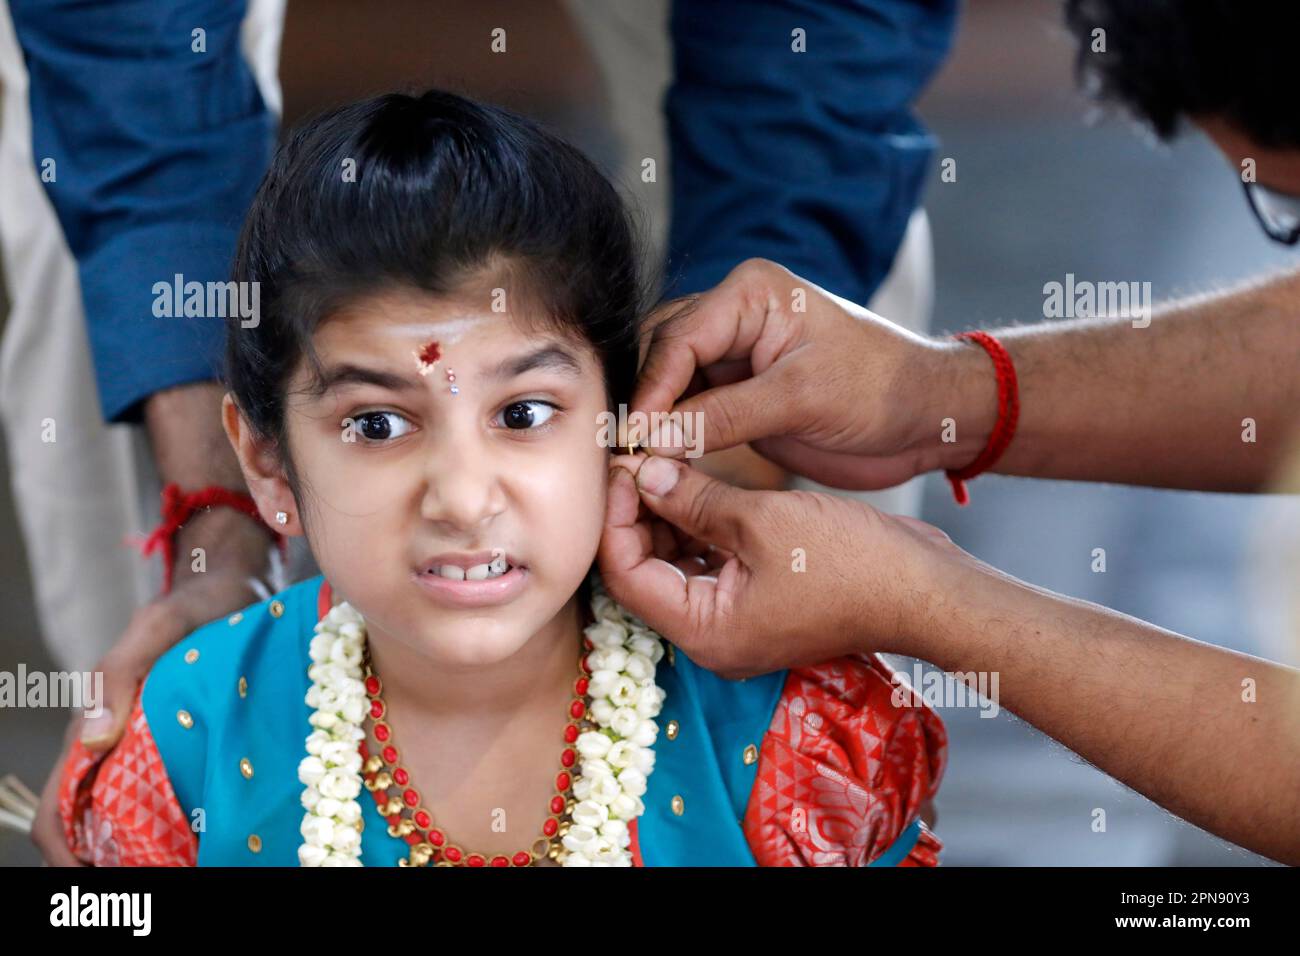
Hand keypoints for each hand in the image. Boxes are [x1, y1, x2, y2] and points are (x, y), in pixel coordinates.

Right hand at [31, 509, 272, 864]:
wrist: (236, 588)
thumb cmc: (193, 605)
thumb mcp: (157, 626)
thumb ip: (117, 673)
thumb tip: (92, 740)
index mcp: (95, 730)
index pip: (57, 810)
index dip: (66, 854)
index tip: (100, 876)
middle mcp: (119, 749)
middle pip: (94, 828)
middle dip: (115, 861)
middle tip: (164, 874)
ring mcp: (154, 751)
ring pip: (135, 820)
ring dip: (149, 850)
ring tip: (190, 864)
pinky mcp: (192, 748)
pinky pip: (176, 800)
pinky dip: (182, 827)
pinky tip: (213, 840)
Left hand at [598, 453, 968, 677]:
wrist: (926, 589)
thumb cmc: (854, 564)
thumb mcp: (763, 521)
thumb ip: (694, 499)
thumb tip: (642, 472)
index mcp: (706, 632)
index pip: (627, 576)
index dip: (616, 518)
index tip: (622, 466)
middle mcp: (713, 636)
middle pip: (646, 572)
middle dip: (637, 514)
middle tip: (637, 458)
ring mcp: (736, 620)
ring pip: (676, 565)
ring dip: (666, 516)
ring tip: (664, 462)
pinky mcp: (758, 601)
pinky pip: (708, 565)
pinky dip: (697, 527)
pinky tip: (695, 484)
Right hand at [632, 258, 996, 489]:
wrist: (927, 417)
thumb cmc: (882, 390)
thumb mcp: (802, 400)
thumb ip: (724, 416)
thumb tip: (654, 438)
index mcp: (751, 293)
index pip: (678, 338)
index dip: (650, 389)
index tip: (632, 438)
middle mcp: (734, 314)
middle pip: (660, 352)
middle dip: (643, 399)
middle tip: (625, 453)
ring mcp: (735, 353)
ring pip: (668, 380)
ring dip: (653, 418)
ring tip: (636, 462)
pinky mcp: (739, 391)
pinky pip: (689, 407)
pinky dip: (672, 433)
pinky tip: (660, 462)